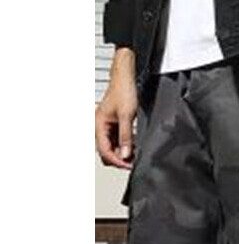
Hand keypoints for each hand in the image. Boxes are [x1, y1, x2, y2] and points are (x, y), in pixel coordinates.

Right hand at [95, 48, 137, 168]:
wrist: (125, 78)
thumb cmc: (123, 91)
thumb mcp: (127, 116)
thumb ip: (126, 137)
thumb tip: (125, 154)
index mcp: (98, 124)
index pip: (104, 151)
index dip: (117, 160)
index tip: (129, 165)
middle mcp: (100, 126)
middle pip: (106, 151)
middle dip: (119, 158)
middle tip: (134, 162)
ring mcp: (106, 126)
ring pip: (112, 147)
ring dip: (123, 153)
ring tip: (136, 155)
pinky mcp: (113, 124)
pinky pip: (117, 140)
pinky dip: (125, 145)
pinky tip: (134, 146)